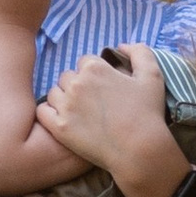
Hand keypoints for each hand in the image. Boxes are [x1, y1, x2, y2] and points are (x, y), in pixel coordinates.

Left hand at [36, 44, 185, 196]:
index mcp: (95, 68)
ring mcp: (65, 106)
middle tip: (94, 102)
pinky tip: (63, 119)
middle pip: (68, 76)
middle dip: (79, 85)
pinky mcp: (59, 127)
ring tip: (80, 112)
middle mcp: (76, 84)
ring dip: (64, 98)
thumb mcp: (152, 75)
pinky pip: (43, 112)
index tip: (104, 88)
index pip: (85, 62)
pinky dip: (50, 113)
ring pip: (54, 93)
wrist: (140, 150)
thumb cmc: (147, 113)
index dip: (95, 73)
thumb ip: (139, 52)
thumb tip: (121, 45)